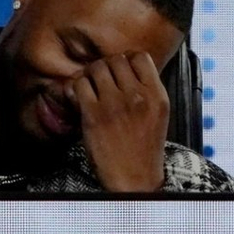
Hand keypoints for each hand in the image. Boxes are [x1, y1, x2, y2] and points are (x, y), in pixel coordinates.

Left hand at [65, 52, 168, 191]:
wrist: (133, 177)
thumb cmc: (143, 147)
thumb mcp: (158, 114)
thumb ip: (146, 89)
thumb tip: (127, 67)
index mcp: (156, 94)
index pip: (139, 56)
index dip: (125, 59)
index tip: (118, 71)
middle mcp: (137, 96)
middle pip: (115, 59)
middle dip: (104, 66)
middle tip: (99, 79)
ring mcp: (114, 104)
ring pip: (95, 68)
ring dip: (88, 75)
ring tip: (88, 88)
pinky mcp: (93, 115)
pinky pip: (79, 85)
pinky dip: (75, 88)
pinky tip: (78, 99)